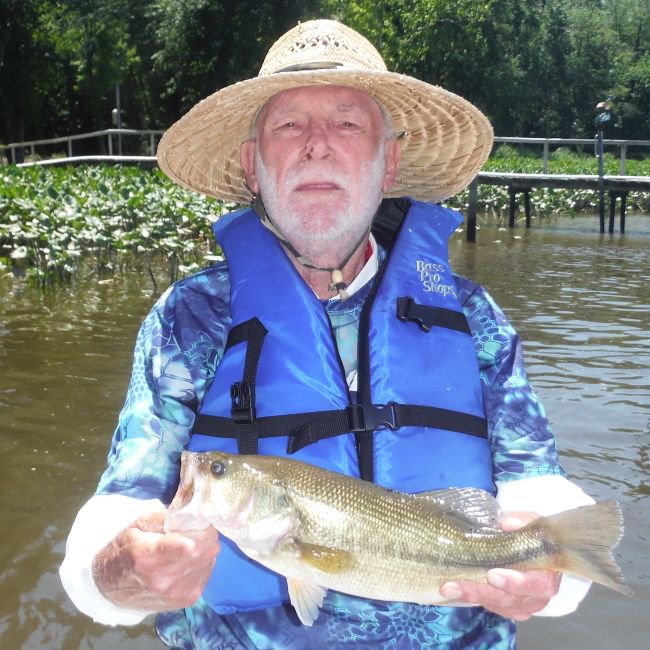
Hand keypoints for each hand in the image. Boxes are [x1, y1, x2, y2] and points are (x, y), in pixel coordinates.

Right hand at [92, 510, 218, 610]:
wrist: (110, 587)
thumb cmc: (123, 549)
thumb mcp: (138, 525)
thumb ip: (166, 517)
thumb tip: (193, 513)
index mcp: (148, 556)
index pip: (190, 546)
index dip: (201, 529)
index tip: (200, 520)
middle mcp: (163, 580)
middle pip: (205, 550)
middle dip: (205, 534)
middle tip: (195, 529)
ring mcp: (176, 593)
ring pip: (209, 559)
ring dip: (204, 548)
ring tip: (188, 545)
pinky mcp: (186, 600)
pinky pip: (207, 571)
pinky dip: (202, 561)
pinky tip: (187, 560)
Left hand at [440, 512, 561, 619]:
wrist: (529, 545)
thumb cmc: (530, 534)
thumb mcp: (530, 522)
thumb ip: (522, 522)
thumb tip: (507, 523)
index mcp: (548, 573)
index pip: (538, 583)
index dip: (517, 582)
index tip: (492, 574)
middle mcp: (538, 595)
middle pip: (512, 600)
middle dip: (484, 591)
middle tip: (459, 584)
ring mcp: (522, 604)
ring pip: (498, 605)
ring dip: (471, 595)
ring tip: (448, 586)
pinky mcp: (507, 606)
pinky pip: (490, 606)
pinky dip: (471, 597)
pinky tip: (454, 589)